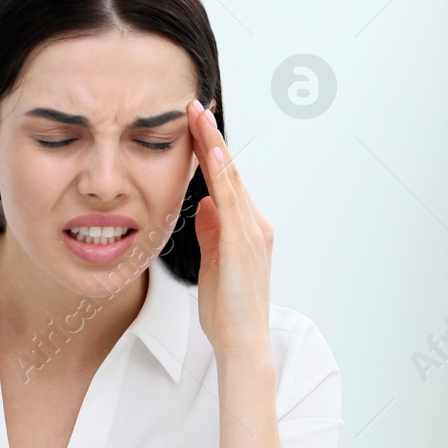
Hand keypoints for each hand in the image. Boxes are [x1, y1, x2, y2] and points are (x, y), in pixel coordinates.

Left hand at [185, 99, 272, 363]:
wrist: (242, 342)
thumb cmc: (228, 310)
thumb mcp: (213, 263)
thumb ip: (210, 232)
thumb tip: (203, 205)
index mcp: (245, 229)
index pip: (224, 180)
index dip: (209, 150)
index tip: (194, 123)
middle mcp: (254, 224)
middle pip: (228, 171)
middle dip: (210, 137)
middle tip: (194, 106)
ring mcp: (251, 232)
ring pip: (230, 179)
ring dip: (213, 145)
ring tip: (197, 116)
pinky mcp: (242, 244)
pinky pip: (231, 202)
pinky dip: (222, 175)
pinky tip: (212, 154)